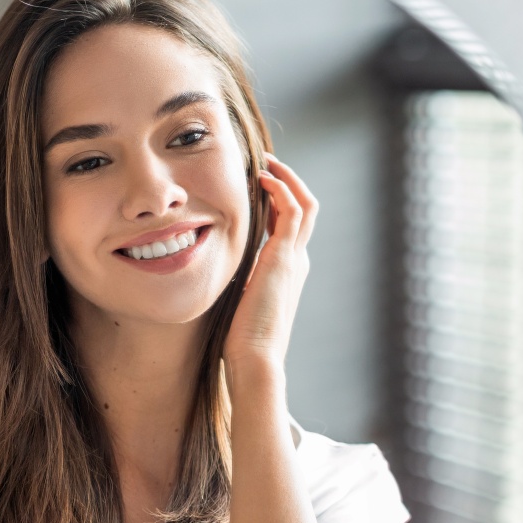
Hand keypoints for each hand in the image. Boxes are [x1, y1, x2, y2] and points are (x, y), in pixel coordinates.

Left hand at [223, 153, 317, 376]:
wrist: (256, 358)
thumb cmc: (242, 340)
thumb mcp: (239, 303)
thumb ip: (236, 283)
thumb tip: (216, 276)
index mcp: (285, 273)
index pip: (288, 227)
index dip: (276, 204)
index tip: (256, 188)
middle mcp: (296, 262)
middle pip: (305, 210)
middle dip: (287, 184)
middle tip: (265, 165)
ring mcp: (294, 258)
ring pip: (305, 204)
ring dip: (287, 179)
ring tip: (266, 163)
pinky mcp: (285, 257)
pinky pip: (293, 210)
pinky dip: (282, 189)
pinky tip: (263, 178)